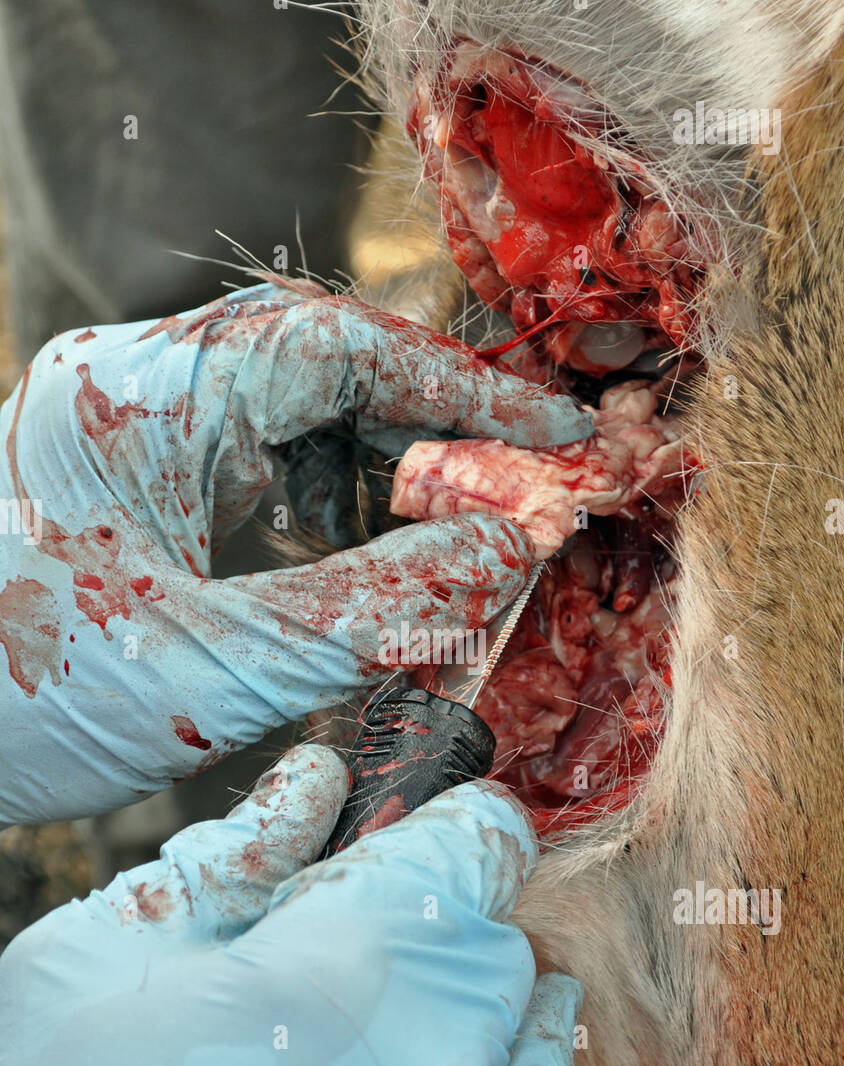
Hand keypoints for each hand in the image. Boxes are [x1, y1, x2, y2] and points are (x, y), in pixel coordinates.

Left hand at [0, 281, 591, 823]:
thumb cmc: (20, 705)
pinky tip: (365, 559)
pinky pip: (255, 456)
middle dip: (433, 430)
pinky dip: (326, 503)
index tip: (557, 439)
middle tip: (525, 494)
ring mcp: (128, 421)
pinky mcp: (129, 469)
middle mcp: (135, 382)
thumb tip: (514, 547)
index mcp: (143, 398)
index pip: (338, 347)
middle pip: (325, 366)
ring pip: (295, 410)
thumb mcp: (219, 668)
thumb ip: (378, 607)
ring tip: (457, 537)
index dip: (464, 390)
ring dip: (383, 468)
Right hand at [0, 744, 580, 1065]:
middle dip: (431, 928)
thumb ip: (237, 855)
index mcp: (356, 956)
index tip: (411, 840)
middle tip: (347, 956)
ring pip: (525, 1028)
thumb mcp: (112, 950)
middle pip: (495, 938)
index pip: (478, 842)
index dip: (441, 828)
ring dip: (465, 1012)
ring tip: (375, 1038)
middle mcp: (444, 1053)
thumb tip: (317, 783)